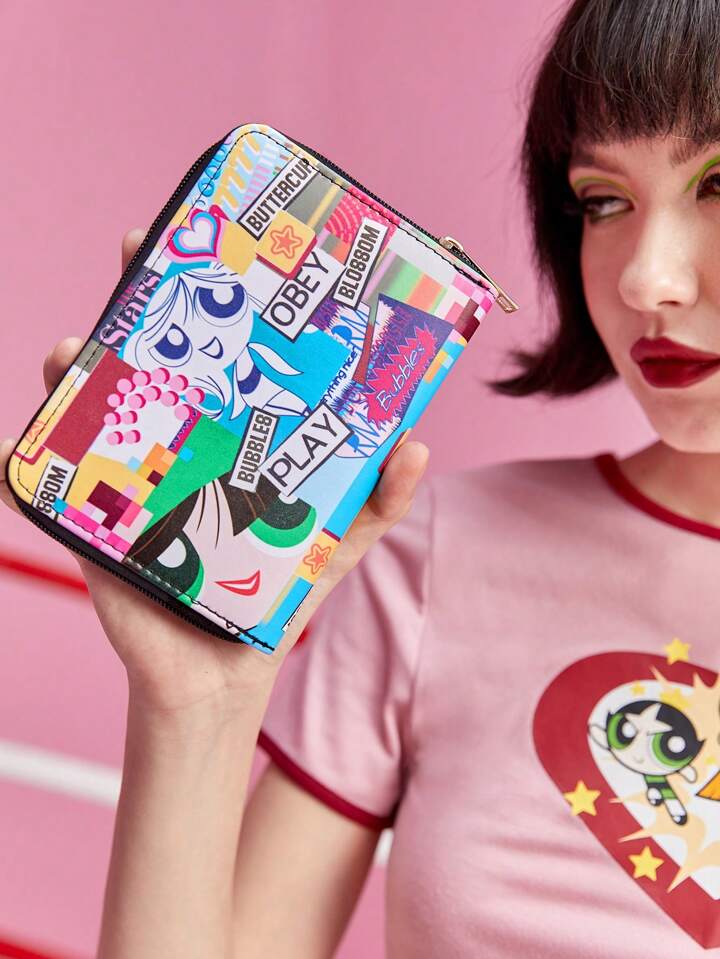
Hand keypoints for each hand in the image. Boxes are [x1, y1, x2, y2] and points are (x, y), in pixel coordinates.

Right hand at [0, 229, 429, 714]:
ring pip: (91, 410)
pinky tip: (12, 449)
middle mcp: (176, 448)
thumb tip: (416, 444)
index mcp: (229, 442)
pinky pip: (45, 490)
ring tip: (70, 352)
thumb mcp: (338, 542)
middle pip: (148, 363)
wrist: (225, 674)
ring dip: (72, 372)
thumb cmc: (278, 596)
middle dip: (134, 306)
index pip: (217, 358)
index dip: (211, 303)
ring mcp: (129, 482)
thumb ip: (379, 500)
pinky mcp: (95, 527)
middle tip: (135, 257)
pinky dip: (19, 466)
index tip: (210, 247)